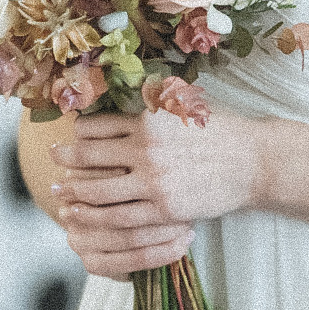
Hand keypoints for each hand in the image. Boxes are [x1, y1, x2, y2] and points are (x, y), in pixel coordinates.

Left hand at [50, 110, 264, 279]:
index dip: (79, 132)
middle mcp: (146, 148)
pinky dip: (98, 217)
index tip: (70, 135)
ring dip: (75, 192)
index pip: (98, 125)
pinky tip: (86, 216)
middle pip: (91, 156)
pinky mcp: (165, 208)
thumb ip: (151, 104)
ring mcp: (154, 181)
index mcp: (148, 119)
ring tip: (59, 192)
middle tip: (52, 159)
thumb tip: (120, 92)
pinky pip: (122, 216)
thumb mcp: (183, 105)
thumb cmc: (221, 130)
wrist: (256, 161)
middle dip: (66, 159)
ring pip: (100, 191)